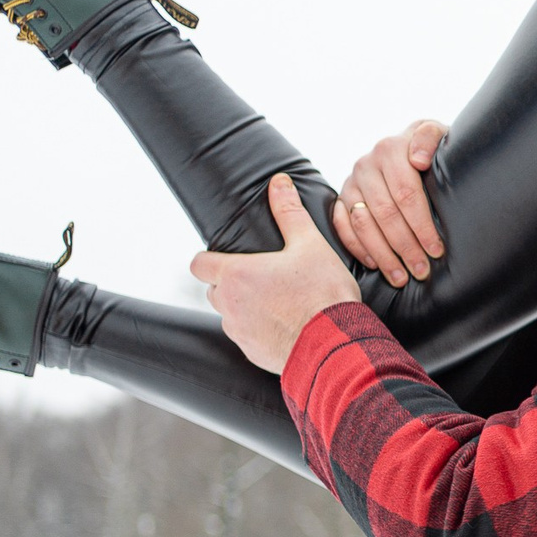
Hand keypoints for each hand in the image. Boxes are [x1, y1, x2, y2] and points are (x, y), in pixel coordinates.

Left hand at [191, 174, 361, 371]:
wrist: (337, 344)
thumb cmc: (323, 293)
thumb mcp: (310, 245)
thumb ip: (289, 212)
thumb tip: (280, 183)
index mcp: (235, 275)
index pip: (199, 264)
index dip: (210, 260)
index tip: (227, 259)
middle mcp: (229, 305)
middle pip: (214, 290)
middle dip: (231, 284)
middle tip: (263, 279)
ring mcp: (239, 333)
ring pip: (231, 316)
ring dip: (246, 309)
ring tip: (279, 304)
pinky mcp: (253, 354)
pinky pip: (248, 339)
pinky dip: (261, 332)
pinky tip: (288, 326)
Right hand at [335, 120, 446, 286]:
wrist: (407, 144)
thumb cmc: (430, 147)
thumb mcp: (437, 133)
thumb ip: (430, 139)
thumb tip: (418, 160)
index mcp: (390, 149)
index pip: (406, 194)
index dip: (422, 225)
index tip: (436, 250)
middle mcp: (366, 165)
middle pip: (385, 213)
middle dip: (405, 246)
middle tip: (421, 270)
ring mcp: (351, 182)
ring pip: (363, 223)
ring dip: (382, 254)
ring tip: (401, 277)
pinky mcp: (341, 196)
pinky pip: (342, 226)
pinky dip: (357, 247)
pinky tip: (375, 264)